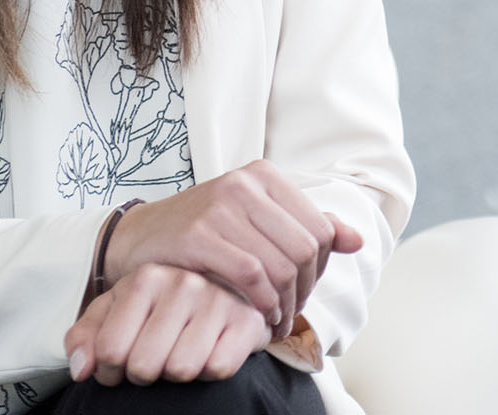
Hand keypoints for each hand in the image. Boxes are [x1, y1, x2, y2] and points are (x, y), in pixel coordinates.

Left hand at [66, 264, 271, 385]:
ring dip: (176, 375)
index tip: (120, 364)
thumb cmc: (160, 309)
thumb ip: (87, 337)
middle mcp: (183, 282)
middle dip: (144, 375)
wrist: (223, 291)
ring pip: (181, 370)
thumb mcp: (116, 313)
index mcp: (146, 278)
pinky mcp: (248, 319)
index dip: (110, 371)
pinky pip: (218, 368)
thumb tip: (82, 369)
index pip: (110, 350)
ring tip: (180, 355)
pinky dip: (209, 372)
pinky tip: (209, 353)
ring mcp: (218, 299)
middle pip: (144, 365)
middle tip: (153, 361)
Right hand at [102, 160, 364, 332]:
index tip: (304, 291)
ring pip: (280, 264)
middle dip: (304, 290)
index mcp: (266, 176)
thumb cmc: (203, 233)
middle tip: (290, 314)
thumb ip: (305, 227)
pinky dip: (262, 303)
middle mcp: (246, 184)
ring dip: (284, 303)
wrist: (139, 238)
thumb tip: (358, 240)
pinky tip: (258, 316)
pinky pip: (250, 275)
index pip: (320, 228)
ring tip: (276, 321)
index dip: (320, 268)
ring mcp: (221, 206)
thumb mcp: (256, 221)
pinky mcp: (199, 234)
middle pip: (304, 248)